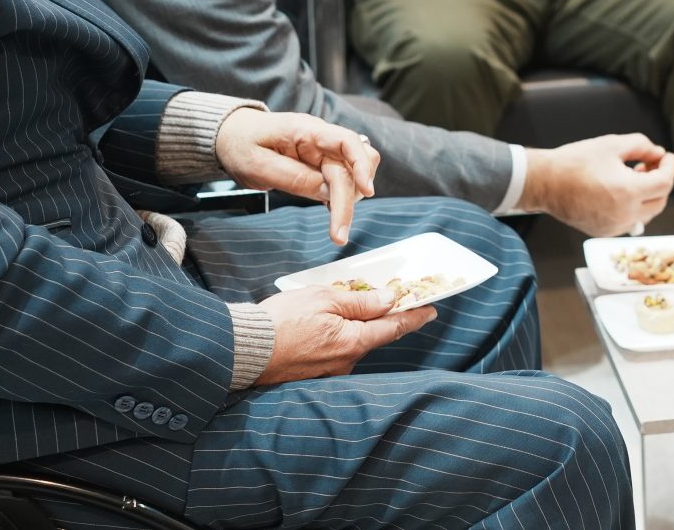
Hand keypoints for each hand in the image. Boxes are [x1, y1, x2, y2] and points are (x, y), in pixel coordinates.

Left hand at [215, 108, 379, 244]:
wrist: (233, 135)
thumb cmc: (242, 146)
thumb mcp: (258, 165)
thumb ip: (293, 177)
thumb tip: (327, 192)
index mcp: (306, 131)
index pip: (347, 142)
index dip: (361, 166)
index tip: (367, 192)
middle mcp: (321, 139)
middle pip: (354, 165)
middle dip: (350, 200)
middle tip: (338, 234)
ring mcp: (323, 151)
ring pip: (354, 173)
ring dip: (348, 199)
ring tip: (333, 224)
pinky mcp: (322, 163)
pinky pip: (342, 179)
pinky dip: (341, 198)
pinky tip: (331, 213)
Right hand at [255, 283, 435, 383]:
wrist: (242, 350)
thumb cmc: (281, 322)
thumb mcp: (325, 299)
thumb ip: (360, 301)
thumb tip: (389, 300)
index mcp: (354, 342)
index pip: (394, 328)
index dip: (414, 316)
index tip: (431, 310)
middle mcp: (346, 362)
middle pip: (373, 336)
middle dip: (382, 318)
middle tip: (390, 298)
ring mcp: (329, 372)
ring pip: (351, 344)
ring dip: (354, 326)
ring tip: (345, 305)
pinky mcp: (312, 374)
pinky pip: (333, 352)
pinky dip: (336, 336)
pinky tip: (323, 325)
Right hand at [520, 134, 673, 236]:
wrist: (545, 183)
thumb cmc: (576, 161)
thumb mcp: (612, 144)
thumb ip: (641, 146)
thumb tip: (658, 154)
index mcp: (629, 192)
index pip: (665, 182)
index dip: (670, 166)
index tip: (666, 156)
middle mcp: (625, 214)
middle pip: (660, 200)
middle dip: (661, 181)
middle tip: (649, 165)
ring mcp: (614, 226)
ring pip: (647, 213)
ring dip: (649, 195)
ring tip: (634, 175)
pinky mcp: (604, 232)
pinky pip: (630, 220)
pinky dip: (633, 206)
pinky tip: (620, 190)